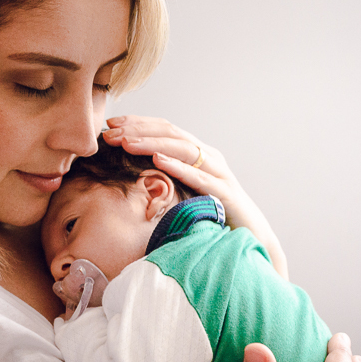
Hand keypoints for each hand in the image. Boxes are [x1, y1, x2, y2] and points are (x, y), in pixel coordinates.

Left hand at [102, 116, 287, 277]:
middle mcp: (210, 158)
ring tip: (126, 143)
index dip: (138, 123)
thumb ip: (168, 178)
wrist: (251, 237)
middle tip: (110, 132)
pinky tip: (157, 161)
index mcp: (198, 155)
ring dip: (152, 144)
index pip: (165, 130)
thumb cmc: (214, 215)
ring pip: (184, 150)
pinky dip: (178, 167)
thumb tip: (133, 172)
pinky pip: (199, 178)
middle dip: (139, 130)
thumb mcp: (186, 192)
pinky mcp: (225, 193)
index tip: (110, 124)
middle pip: (171, 134)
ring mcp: (219, 173)